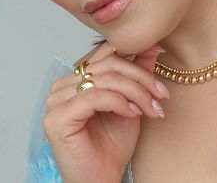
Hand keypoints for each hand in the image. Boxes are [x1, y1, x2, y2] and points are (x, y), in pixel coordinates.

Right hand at [43, 42, 169, 182]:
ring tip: (150, 107)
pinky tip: (132, 113)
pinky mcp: (56, 118)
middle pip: (109, 64)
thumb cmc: (113, 143)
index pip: (107, 52)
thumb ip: (138, 73)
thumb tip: (152, 46)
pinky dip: (119, 102)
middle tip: (160, 94)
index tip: (159, 52)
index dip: (135, 51)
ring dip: (135, 92)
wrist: (103, 179)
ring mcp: (57, 100)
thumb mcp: (132, 101)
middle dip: (141, 78)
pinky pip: (94, 96)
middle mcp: (64, 84)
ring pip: (105, 79)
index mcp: (78, 77)